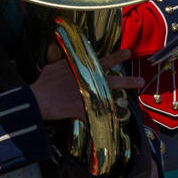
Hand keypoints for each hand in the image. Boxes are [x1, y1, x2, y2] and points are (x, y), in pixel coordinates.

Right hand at [29, 47, 143, 122]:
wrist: (37, 98)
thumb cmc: (43, 82)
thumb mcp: (52, 66)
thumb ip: (61, 61)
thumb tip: (60, 54)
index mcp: (81, 69)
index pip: (103, 61)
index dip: (116, 57)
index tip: (128, 53)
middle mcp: (87, 81)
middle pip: (112, 81)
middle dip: (127, 81)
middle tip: (140, 81)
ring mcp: (86, 96)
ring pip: (108, 98)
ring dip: (119, 100)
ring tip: (128, 107)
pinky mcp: (82, 110)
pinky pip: (95, 116)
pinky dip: (101, 120)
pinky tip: (111, 124)